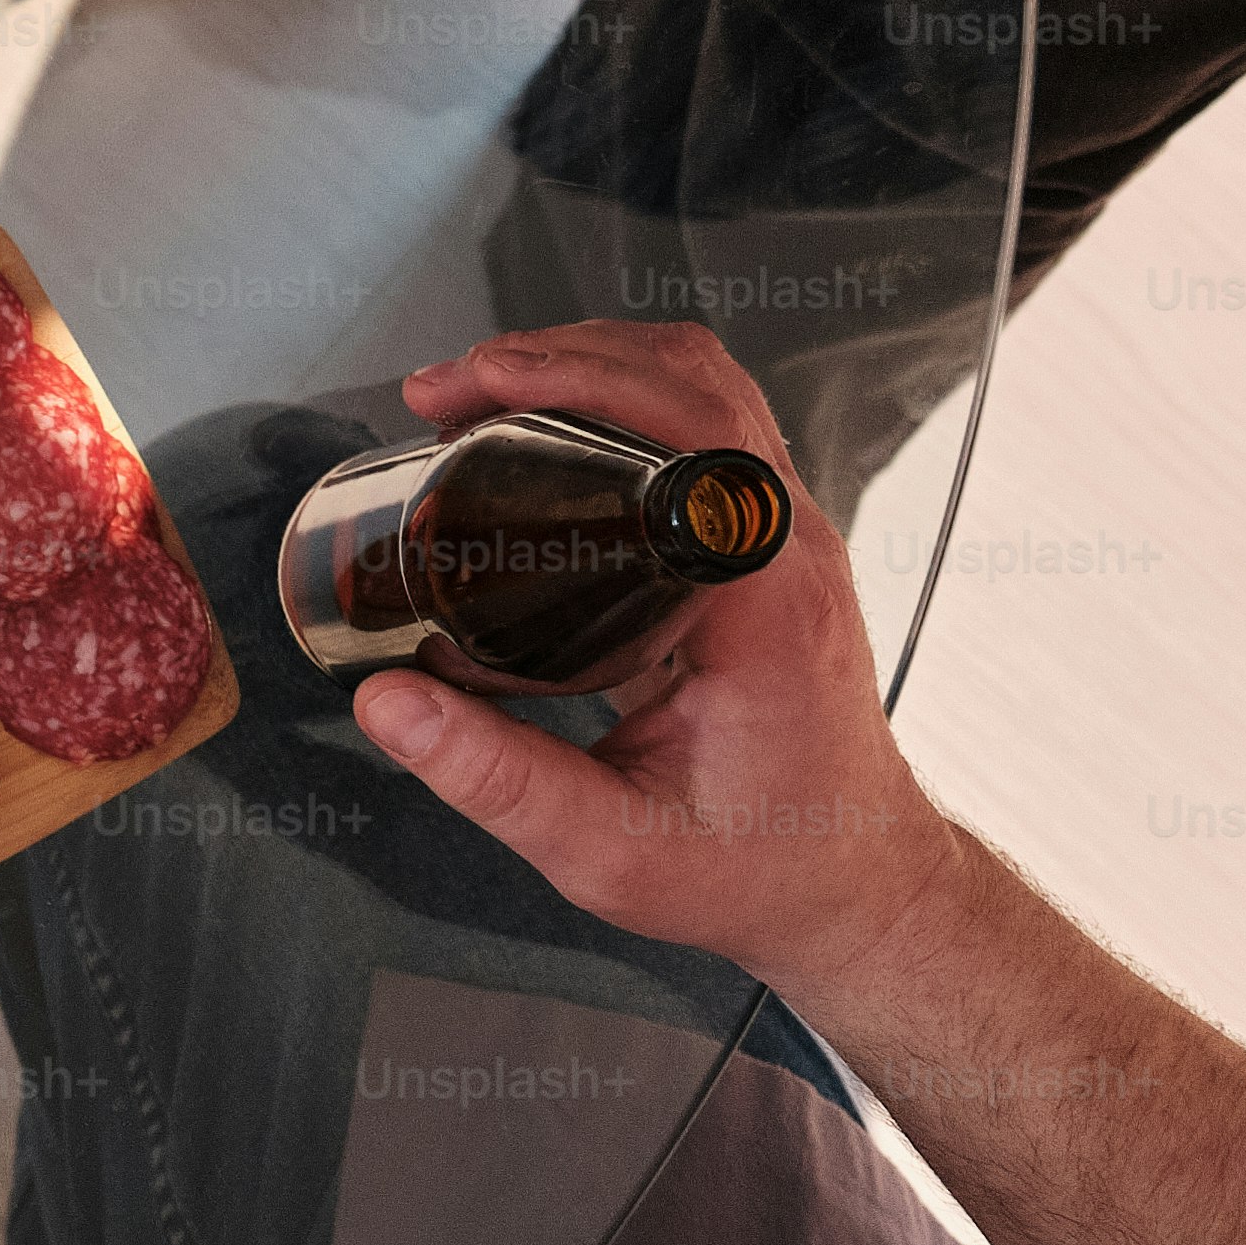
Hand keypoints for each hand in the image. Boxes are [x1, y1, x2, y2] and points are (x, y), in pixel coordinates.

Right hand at [341, 324, 962, 996]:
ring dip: (589, 361)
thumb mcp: (615, 852)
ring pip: (704, 383)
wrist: (856, 887)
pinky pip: (709, 425)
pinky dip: (624, 394)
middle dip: (551, 357)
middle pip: (689, 378)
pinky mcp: (774, 544)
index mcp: (766, 605)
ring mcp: (793, 537)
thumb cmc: (763, 869)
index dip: (573, 382)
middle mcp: (791, 550)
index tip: (477, 389)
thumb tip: (389, 705)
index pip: (686, 432)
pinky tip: (552, 425)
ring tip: (484, 391)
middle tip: (445, 391)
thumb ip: (496, 782)